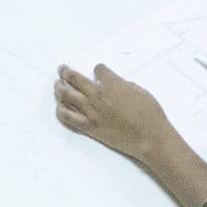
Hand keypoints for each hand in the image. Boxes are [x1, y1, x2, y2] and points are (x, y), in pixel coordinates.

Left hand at [53, 63, 173, 161]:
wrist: (149, 137)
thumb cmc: (149, 113)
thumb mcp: (139, 90)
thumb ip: (123, 85)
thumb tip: (115, 84)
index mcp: (111, 83)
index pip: (98, 69)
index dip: (98, 70)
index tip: (98, 72)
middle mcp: (97, 94)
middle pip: (74, 79)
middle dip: (66, 72)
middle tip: (62, 69)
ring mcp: (91, 111)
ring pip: (66, 96)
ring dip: (59, 88)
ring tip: (57, 85)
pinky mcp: (89, 127)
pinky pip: (68, 117)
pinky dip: (61, 111)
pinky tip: (59, 107)